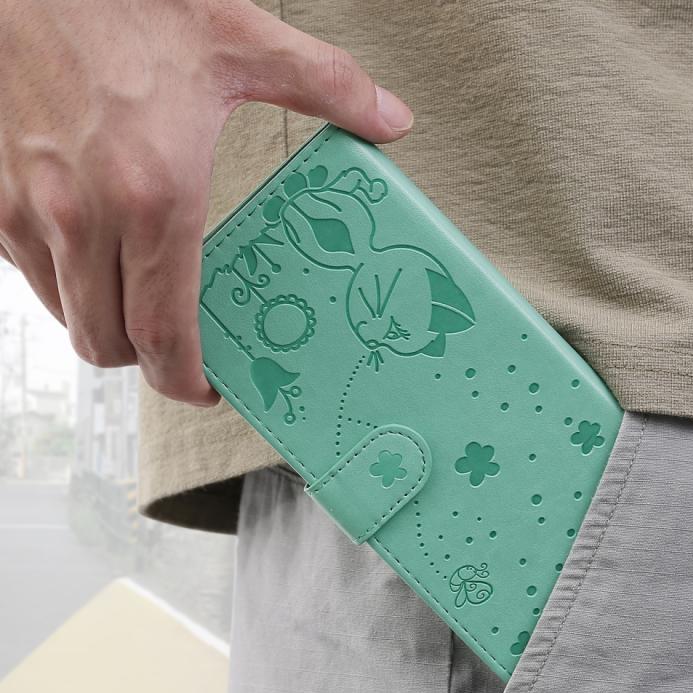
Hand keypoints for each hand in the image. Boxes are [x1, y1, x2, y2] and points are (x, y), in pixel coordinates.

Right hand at [0, 0, 413, 404]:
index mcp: (153, 195)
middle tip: (178, 347)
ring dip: (103, 325)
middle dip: (147, 360)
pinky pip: (26, 274)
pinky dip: (62, 283)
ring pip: (65, 316)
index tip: (205, 385)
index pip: (163, 332)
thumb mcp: (238, 40)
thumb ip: (327, 87)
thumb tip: (389, 120)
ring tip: (137, 303)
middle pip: (108, 342)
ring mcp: (26, 209)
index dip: (185, 378)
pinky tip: (91, 254)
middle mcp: (82, 215)